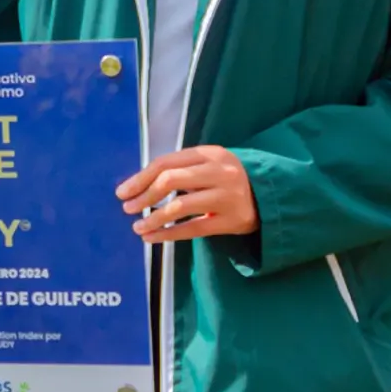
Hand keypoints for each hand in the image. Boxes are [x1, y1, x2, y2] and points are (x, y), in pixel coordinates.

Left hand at [117, 146, 258, 242]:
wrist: (268, 195)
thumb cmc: (225, 179)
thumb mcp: (207, 165)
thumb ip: (178, 169)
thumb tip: (137, 186)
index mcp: (209, 154)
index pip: (166, 163)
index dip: (140, 178)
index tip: (122, 192)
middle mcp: (219, 172)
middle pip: (171, 180)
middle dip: (144, 195)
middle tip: (128, 208)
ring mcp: (227, 196)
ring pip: (181, 206)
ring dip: (154, 218)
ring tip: (138, 227)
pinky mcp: (231, 220)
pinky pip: (193, 228)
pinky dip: (168, 234)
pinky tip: (152, 237)